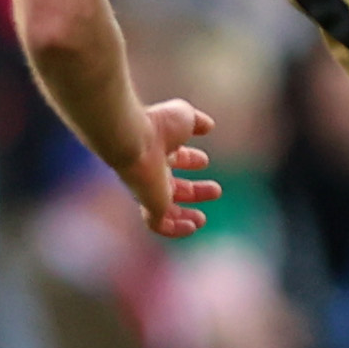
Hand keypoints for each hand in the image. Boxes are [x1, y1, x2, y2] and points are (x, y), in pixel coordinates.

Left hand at [125, 97, 222, 237]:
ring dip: (184, 216)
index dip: (190, 160)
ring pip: (165, 210)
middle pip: (173, 187)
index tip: (204, 161)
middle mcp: (152, 172)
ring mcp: (149, 191)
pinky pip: (159, 225)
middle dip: (195, 190)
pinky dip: (175, 230)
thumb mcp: (184, 117)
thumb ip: (196, 121)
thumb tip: (209, 126)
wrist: (132, 139)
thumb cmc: (157, 125)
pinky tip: (191, 228)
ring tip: (201, 220)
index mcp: (159, 149)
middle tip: (216, 190)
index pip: (175, 159)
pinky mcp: (149, 206)